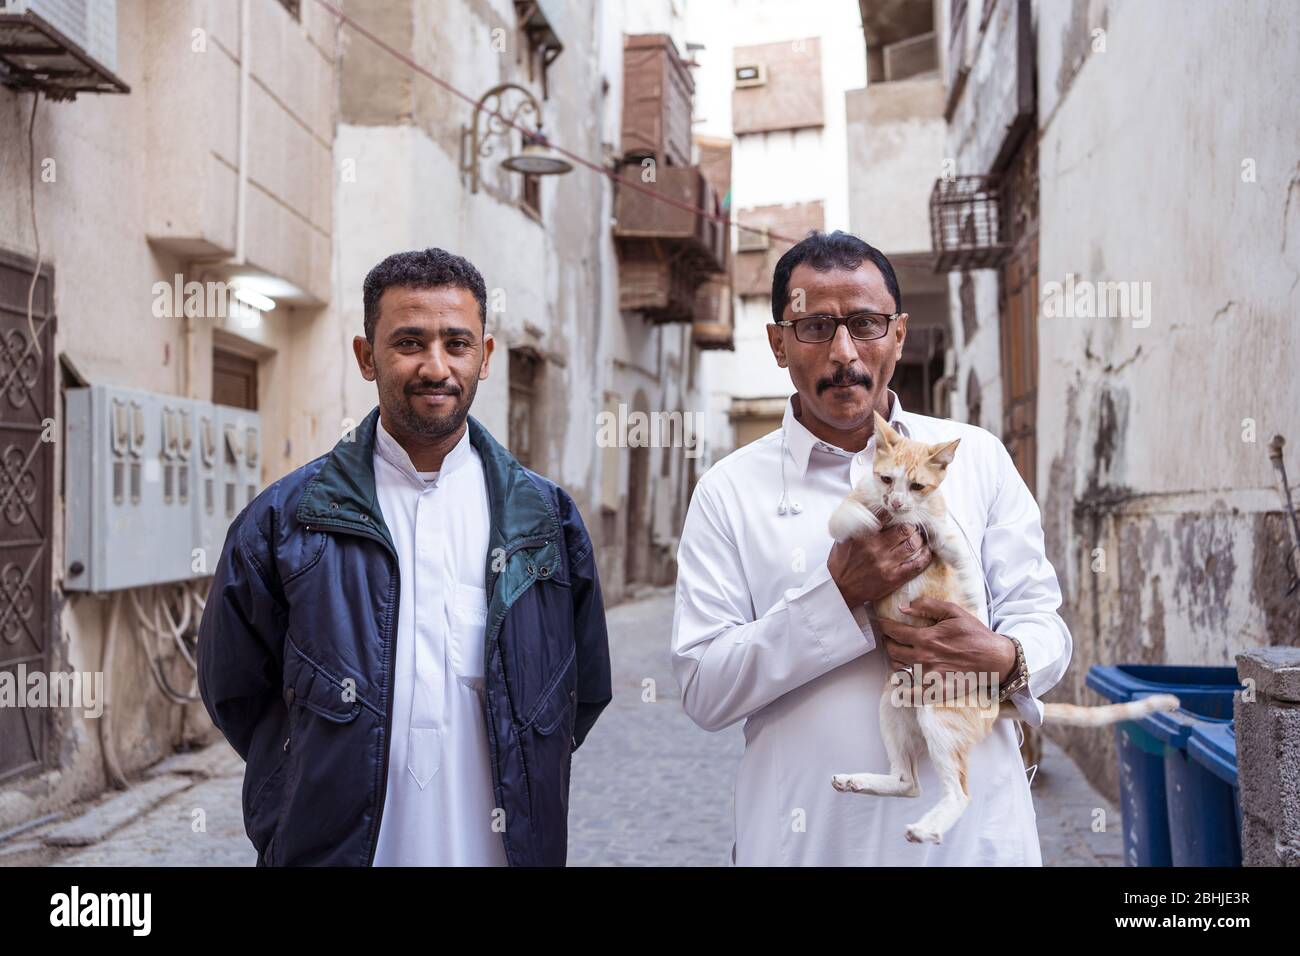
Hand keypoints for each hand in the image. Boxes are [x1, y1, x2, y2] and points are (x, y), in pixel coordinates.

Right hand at [828, 518, 930, 606]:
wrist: (840, 589)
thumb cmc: (841, 562)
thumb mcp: (844, 539)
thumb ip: (858, 525)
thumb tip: (872, 511)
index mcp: (863, 535)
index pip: (885, 515)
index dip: (894, 511)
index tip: (898, 512)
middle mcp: (876, 548)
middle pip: (905, 529)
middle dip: (910, 526)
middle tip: (911, 527)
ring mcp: (887, 564)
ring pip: (913, 544)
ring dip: (918, 539)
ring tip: (917, 538)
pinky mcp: (894, 578)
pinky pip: (917, 564)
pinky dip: (925, 556)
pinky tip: (926, 551)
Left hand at [876, 596, 1017, 699]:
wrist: (994, 658)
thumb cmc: (975, 634)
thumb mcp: (954, 612)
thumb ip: (928, 606)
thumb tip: (903, 607)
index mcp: (926, 638)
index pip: (894, 632)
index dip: (883, 626)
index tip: (879, 623)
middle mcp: (924, 658)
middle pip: (892, 651)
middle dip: (887, 642)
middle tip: (889, 638)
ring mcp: (929, 675)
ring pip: (899, 669)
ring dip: (895, 660)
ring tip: (899, 654)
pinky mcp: (936, 689)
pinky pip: (912, 693)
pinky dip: (903, 689)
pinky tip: (900, 685)